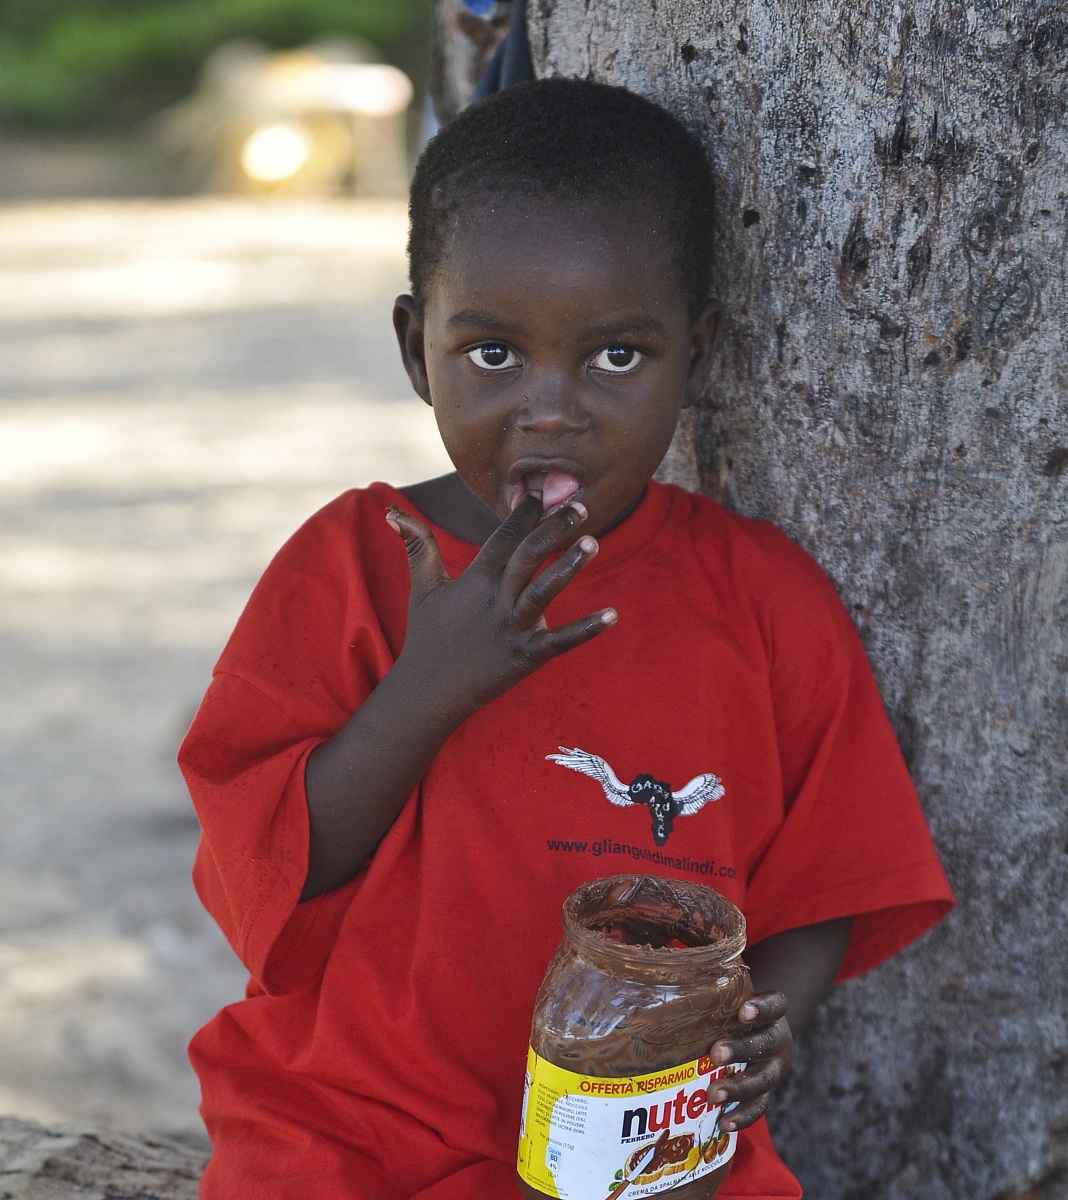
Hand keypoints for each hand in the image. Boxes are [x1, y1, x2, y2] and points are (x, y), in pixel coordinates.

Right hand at [386, 494, 616, 723]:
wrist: (427, 691)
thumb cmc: (428, 636)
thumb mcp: (423, 587)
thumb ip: (418, 546)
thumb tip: (392, 511)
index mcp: (476, 580)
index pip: (503, 539)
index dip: (522, 512)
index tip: (540, 488)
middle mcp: (495, 601)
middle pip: (528, 557)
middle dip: (554, 529)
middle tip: (580, 505)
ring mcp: (512, 629)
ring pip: (543, 592)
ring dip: (570, 567)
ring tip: (593, 542)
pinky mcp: (525, 657)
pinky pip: (561, 641)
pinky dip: (587, 629)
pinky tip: (612, 614)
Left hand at [707, 991, 791, 1130]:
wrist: (763, 1036)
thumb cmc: (736, 1013)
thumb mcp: (732, 997)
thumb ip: (713, 989)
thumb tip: (671, 970)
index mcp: (773, 1013)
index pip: (776, 1005)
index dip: (762, 1008)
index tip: (743, 1011)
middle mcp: (778, 1040)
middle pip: (766, 1044)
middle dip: (740, 1049)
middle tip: (715, 1053)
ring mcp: (774, 1069)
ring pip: (762, 1080)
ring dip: (738, 1088)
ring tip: (712, 1093)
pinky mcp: (767, 1093)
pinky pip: (758, 1107)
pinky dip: (742, 1116)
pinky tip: (723, 1123)